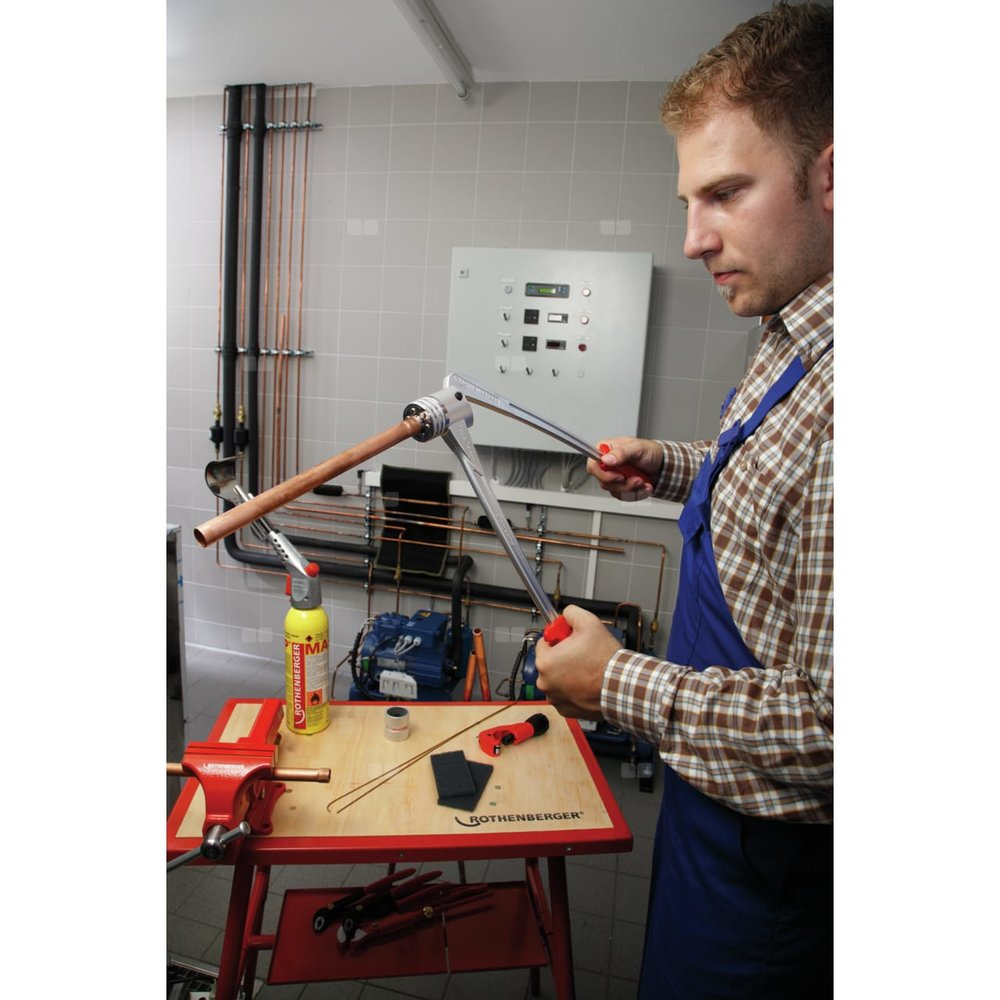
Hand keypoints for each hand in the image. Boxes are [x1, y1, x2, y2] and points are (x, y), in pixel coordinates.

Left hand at [534, 605, 620, 720]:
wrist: (621, 686)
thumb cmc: (605, 661)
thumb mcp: (589, 623)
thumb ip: (572, 613)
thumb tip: (567, 614)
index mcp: (545, 661)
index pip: (544, 642)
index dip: (559, 638)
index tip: (570, 640)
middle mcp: (545, 682)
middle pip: (550, 661)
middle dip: (563, 656)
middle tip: (581, 653)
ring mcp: (555, 698)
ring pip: (557, 679)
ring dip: (568, 673)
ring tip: (587, 669)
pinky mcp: (566, 709)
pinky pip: (564, 694)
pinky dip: (573, 689)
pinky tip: (587, 682)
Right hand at [589, 437, 661, 500]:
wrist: (662, 464)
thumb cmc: (650, 452)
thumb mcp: (637, 447)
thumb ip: (621, 452)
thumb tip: (606, 459)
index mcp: (606, 450)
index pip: (592, 465)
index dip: (602, 474)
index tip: (619, 476)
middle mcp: (607, 465)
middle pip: (604, 482)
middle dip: (623, 484)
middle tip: (637, 479)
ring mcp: (613, 477)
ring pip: (614, 491)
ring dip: (632, 489)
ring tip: (643, 481)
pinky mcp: (620, 487)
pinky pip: (623, 496)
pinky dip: (636, 494)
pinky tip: (644, 486)